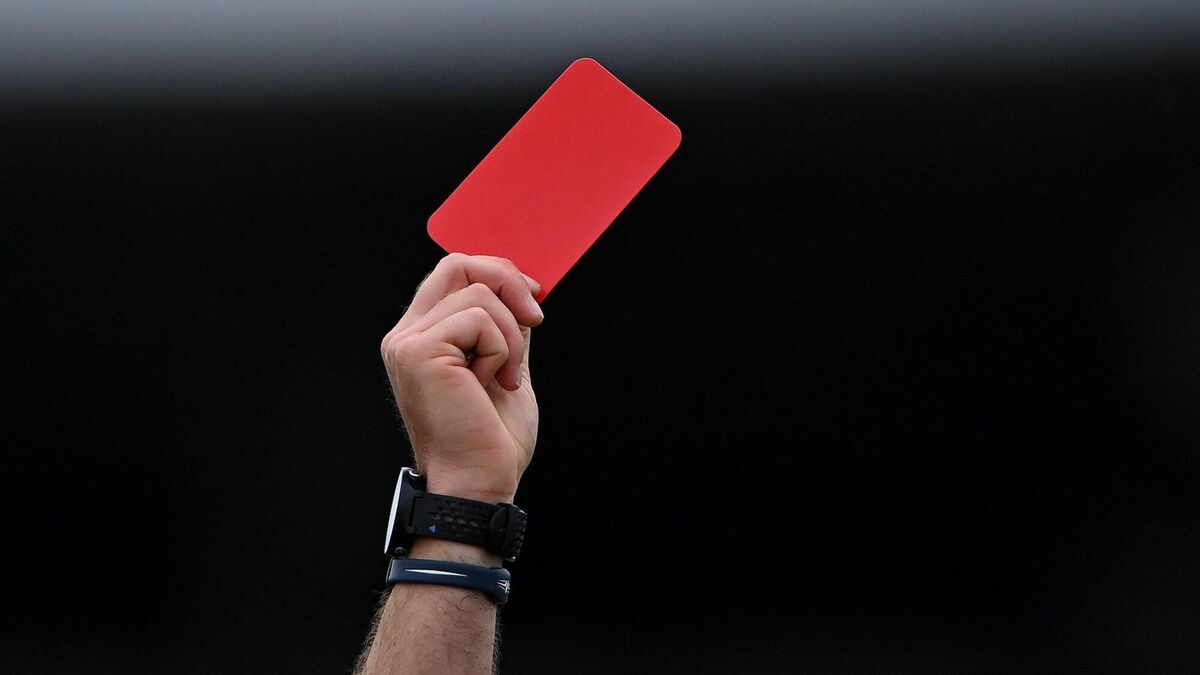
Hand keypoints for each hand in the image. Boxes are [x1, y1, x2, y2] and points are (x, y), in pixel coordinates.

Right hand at [380, 253, 543, 503]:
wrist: (480, 482)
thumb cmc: (491, 438)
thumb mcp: (505, 365)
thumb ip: (502, 325)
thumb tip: (520, 286)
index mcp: (422, 338)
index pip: (454, 273)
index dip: (498, 273)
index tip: (532, 298)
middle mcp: (406, 336)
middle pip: (458, 264)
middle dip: (507, 282)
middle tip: (535, 320)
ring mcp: (408, 344)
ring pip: (479, 295)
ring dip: (510, 336)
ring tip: (504, 377)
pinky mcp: (420, 353)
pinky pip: (479, 318)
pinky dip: (501, 349)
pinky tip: (493, 382)